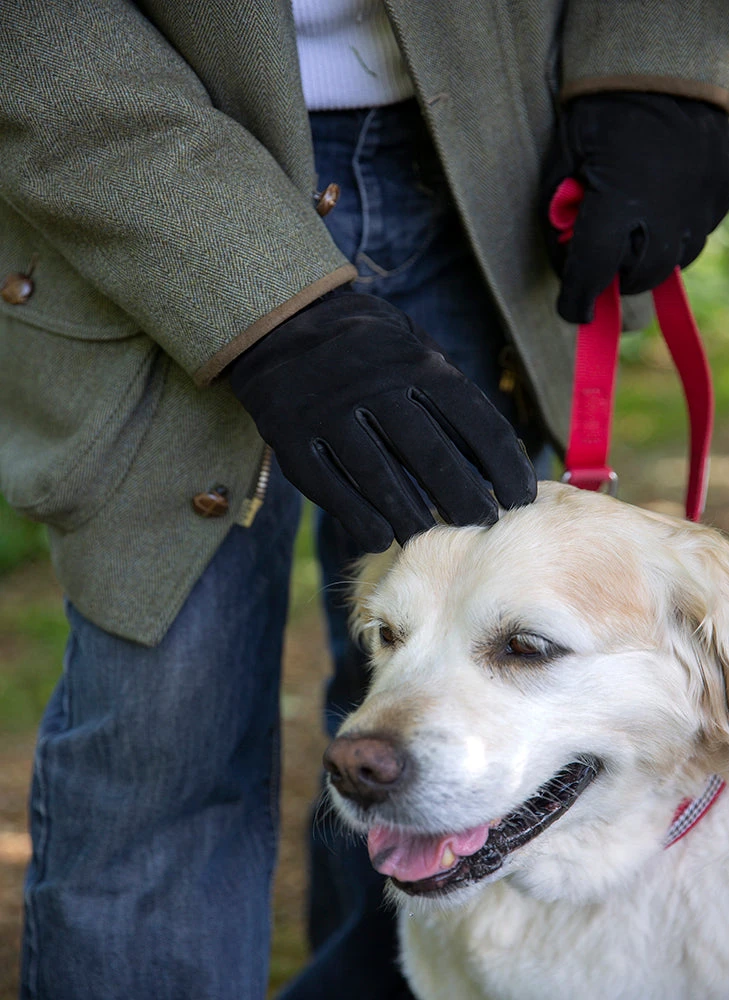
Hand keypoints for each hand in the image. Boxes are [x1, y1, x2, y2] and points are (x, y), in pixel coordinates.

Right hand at [230, 292, 535, 550]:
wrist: (281, 325)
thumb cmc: (369, 348)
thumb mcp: (415, 348)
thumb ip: (451, 394)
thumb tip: (501, 456)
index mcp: (416, 362)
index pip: (475, 421)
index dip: (504, 465)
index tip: (521, 497)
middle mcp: (374, 385)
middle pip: (430, 456)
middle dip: (464, 498)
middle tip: (482, 524)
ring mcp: (329, 412)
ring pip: (380, 478)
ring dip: (412, 517)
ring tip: (431, 536)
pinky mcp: (292, 439)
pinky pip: (331, 489)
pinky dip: (359, 519)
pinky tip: (380, 537)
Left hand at [543, 92, 728, 322]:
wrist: (663, 68)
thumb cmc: (601, 116)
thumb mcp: (565, 163)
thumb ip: (560, 217)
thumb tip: (567, 263)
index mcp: (617, 199)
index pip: (593, 272)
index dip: (578, 301)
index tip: (575, 312)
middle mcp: (665, 209)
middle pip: (640, 277)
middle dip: (617, 279)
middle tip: (604, 266)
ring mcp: (701, 203)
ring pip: (674, 261)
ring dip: (649, 259)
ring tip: (634, 231)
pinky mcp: (724, 196)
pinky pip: (698, 234)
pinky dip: (675, 234)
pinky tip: (660, 209)